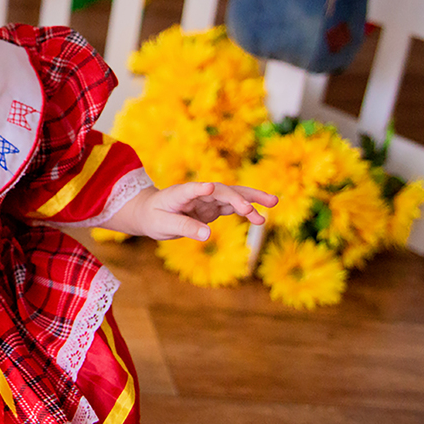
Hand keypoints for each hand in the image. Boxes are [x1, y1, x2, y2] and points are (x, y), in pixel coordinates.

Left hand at [120, 182, 277, 241]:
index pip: (190, 189)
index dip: (199, 188)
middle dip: (237, 197)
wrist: (150, 212)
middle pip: (220, 190)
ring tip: (273, 203)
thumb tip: (207, 235)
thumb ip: (184, 227)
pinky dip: (246, 210)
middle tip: (251, 209)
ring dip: (250, 200)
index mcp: (178, 194)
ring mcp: (206, 198)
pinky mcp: (212, 207)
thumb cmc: (153, 217)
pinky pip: (232, 206)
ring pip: (231, 195)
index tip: (209, 187)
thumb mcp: (163, 225)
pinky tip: (260, 218)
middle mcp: (196, 192)